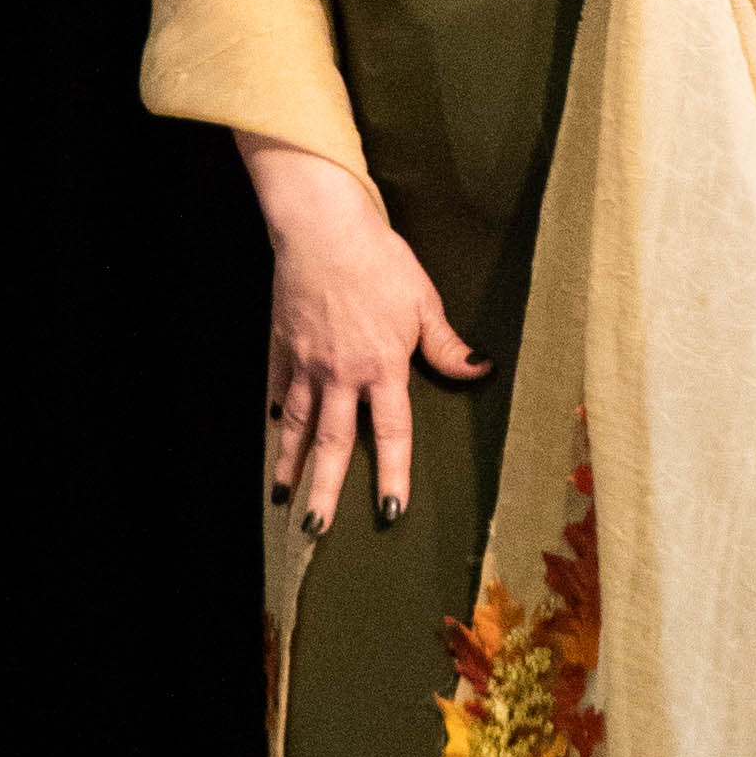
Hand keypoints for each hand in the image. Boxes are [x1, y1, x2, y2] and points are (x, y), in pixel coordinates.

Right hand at [241, 141, 489, 533]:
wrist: (322, 227)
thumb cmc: (379, 259)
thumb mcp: (424, 301)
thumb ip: (447, 345)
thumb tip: (479, 369)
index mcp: (383, 367)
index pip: (391, 433)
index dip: (392, 476)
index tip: (390, 512)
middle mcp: (342, 374)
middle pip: (334, 444)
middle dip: (325, 491)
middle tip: (316, 529)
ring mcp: (307, 362)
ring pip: (299, 425)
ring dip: (291, 464)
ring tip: (283, 498)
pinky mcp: (284, 345)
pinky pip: (280, 388)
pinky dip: (278, 414)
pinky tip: (276, 434)